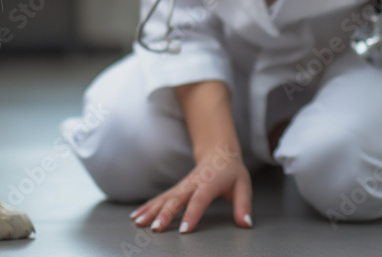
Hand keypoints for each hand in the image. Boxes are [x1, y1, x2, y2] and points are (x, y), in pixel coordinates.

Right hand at [130, 145, 251, 233]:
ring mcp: (182, 185)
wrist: (218, 152)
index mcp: (209, 182)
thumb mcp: (243, 185)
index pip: (199, 200)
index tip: (185, 229)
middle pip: (176, 199)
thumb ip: (243, 205)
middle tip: (155, 228)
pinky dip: (147, 207)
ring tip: (139, 223)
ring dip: (150, 211)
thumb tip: (245, 224)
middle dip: (164, 214)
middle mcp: (192, 183)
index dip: (192, 214)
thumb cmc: (231, 171)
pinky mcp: (176, 188)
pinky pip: (160, 198)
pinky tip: (136, 216)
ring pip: (164, 199)